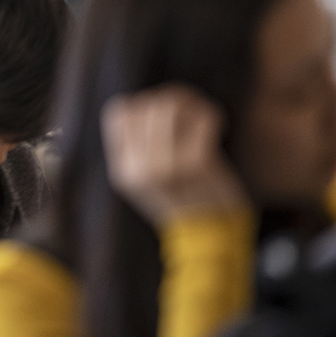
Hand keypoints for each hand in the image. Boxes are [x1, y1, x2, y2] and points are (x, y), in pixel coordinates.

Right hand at [102, 85, 250, 227]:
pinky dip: (211, 114)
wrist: (213, 237)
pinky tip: (217, 122)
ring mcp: (166, 167)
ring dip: (191, 103)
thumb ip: (139, 147)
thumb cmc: (184, 199)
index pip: (118, 114)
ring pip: (170, 108)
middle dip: (172, 99)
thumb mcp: (146, 179)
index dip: (142, 104)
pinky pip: (202, 119)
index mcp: (122, 170)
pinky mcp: (196, 165)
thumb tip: (152, 101)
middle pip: (147, 106)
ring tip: (202, 111)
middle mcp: (139, 168)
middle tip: (191, 106)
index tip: (162, 113)